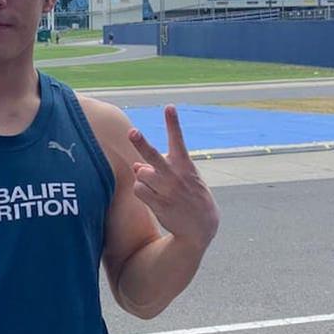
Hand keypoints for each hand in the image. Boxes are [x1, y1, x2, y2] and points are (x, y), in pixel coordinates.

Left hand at [128, 105, 219, 249]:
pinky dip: (140, 190)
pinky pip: (138, 189)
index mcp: (185, 166)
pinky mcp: (159, 204)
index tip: (169, 107)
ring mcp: (167, 191)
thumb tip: (136, 165)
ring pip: (140, 174)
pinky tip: (151, 196)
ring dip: (142, 177)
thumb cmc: (190, 196)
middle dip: (142, 144)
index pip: (178, 140)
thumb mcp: (184, 178)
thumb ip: (162, 168)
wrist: (201, 227)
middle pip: (153, 157)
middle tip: (132, 132)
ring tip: (155, 186)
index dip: (173, 123)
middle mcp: (176, 176)